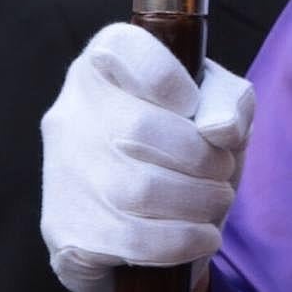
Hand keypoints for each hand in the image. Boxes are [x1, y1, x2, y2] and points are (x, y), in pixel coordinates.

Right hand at [41, 23, 253, 291]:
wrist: (147, 230)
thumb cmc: (186, 153)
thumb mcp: (218, 113)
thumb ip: (230, 102)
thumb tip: (219, 129)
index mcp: (103, 66)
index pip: (122, 49)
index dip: (171, 81)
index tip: (194, 109)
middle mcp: (71, 112)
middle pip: (140, 130)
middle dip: (203, 159)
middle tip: (221, 173)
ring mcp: (62, 173)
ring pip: (138, 189)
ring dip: (199, 203)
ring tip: (213, 203)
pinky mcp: (64, 230)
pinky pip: (133, 240)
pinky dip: (183, 241)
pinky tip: (199, 236)